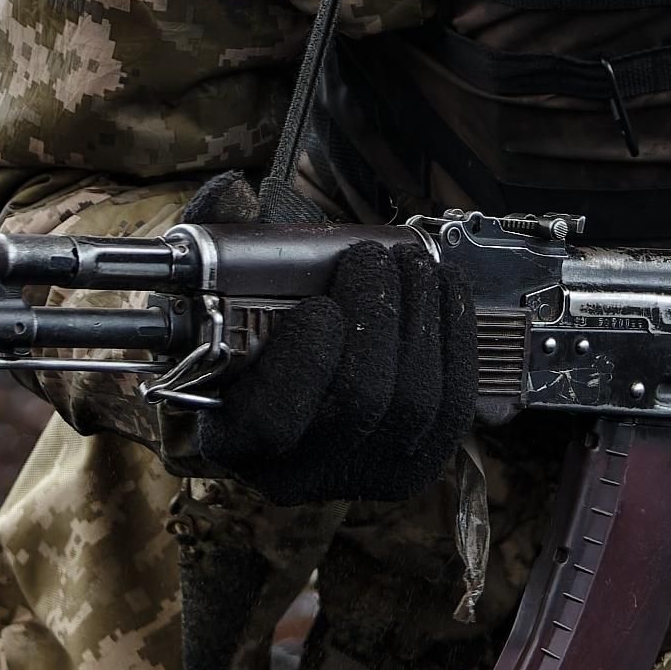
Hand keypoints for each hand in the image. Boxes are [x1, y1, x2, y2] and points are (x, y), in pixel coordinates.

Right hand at [181, 236, 471, 504]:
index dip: (305, 361)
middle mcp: (299, 473)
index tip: (319, 305)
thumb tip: (234, 194)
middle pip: (360, 403)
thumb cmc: (250, 334)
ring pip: (415, 403)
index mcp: (235, 438)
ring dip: (421, 319)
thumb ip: (215, 240)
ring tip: (411, 265)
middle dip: (376, 318)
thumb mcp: (216, 287)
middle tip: (373, 259)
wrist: (294, 380)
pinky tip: (444, 292)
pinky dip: (455, 339)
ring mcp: (365, 474)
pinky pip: (454, 405)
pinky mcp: (418, 462)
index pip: (274, 421)